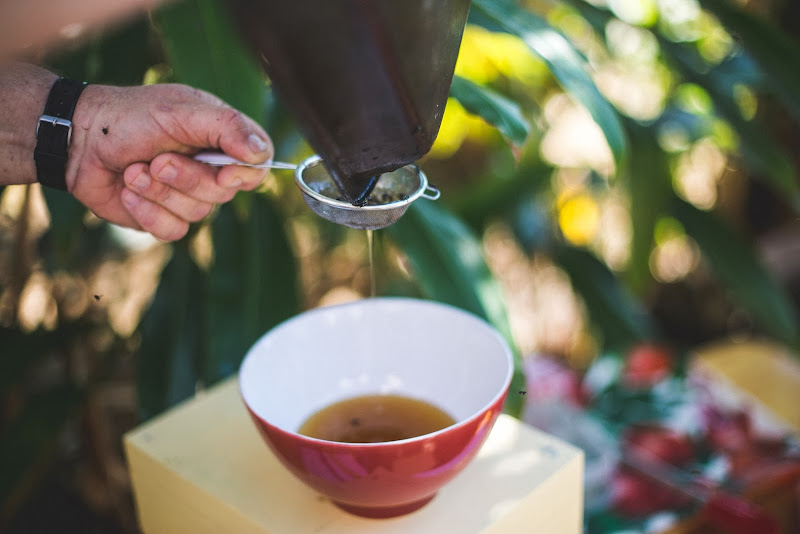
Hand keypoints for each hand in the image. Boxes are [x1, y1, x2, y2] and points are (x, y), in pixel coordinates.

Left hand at [67, 83, 272, 240]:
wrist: (79, 140)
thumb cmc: (130, 117)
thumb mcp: (181, 111)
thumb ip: (226, 127)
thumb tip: (262, 153)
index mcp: (223, 139)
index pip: (259, 165)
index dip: (245, 174)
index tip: (223, 171)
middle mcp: (211, 169)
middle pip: (225, 193)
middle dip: (187, 178)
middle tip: (157, 159)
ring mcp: (189, 196)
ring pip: (198, 213)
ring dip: (159, 191)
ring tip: (134, 170)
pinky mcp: (165, 218)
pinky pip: (174, 231)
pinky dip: (147, 211)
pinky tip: (128, 190)